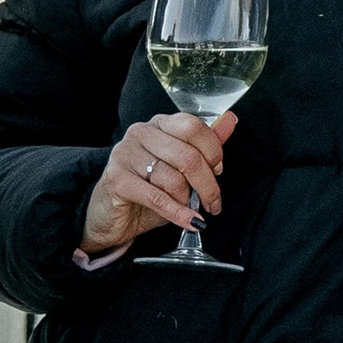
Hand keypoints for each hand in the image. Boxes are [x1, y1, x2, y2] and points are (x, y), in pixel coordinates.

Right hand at [81, 107, 233, 253]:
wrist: (112, 216)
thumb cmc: (147, 190)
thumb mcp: (181, 168)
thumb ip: (205, 145)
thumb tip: (230, 120)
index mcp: (159, 124)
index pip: (194, 127)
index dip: (213, 153)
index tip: (217, 172)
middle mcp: (140, 133)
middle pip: (187, 155)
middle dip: (208, 185)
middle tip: (213, 202)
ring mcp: (126, 154)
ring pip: (173, 178)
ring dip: (188, 201)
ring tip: (191, 211)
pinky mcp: (117, 180)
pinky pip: (156, 197)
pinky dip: (178, 213)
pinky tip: (190, 221)